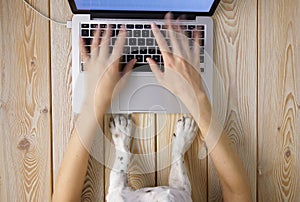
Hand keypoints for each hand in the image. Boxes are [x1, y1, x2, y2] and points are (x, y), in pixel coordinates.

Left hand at [80, 26, 135, 118]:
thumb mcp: (122, 82)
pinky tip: (81, 38)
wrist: (95, 101)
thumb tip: (134, 61)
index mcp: (112, 65)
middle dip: (108, 32)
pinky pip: (83, 53)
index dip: (122, 36)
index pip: (119, 47)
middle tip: (110, 25)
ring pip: (95, 45)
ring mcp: (93, 63)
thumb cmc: (108, 94)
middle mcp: (102, 62)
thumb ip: (128, 69)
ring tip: (99, 27)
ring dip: (97, 34)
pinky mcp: (87, 66)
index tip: (123, 30)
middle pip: (105, 43)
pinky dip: (81, 44)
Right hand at [147, 13, 211, 134]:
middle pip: (173, 37)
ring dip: (181, 28)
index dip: (156, 33)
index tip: (154, 26)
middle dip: (169, 25)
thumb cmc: (178, 88)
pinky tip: (195, 29)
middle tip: (167, 17)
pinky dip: (196, 37)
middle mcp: (179, 58)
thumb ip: (154, 68)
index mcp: (169, 62)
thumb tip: (148, 60)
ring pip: (184, 39)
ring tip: (179, 19)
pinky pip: (196, 45)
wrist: (192, 93)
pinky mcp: (196, 59)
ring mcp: (188, 57)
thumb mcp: (161, 79)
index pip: (161, 44)